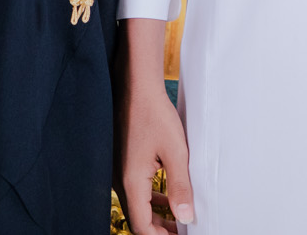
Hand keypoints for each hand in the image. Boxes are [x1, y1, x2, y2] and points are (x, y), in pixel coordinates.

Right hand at [118, 17, 194, 232]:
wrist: (136, 85)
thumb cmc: (153, 113)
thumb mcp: (175, 152)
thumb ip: (181, 187)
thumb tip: (186, 217)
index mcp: (132, 182)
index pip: (142, 226)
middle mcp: (121, 179)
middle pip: (138, 218)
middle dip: (160, 229)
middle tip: (182, 231)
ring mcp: (120, 169)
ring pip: (138, 203)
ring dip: (157, 214)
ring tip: (179, 218)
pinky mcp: (123, 159)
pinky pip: (136, 188)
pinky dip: (152, 197)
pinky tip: (168, 193)